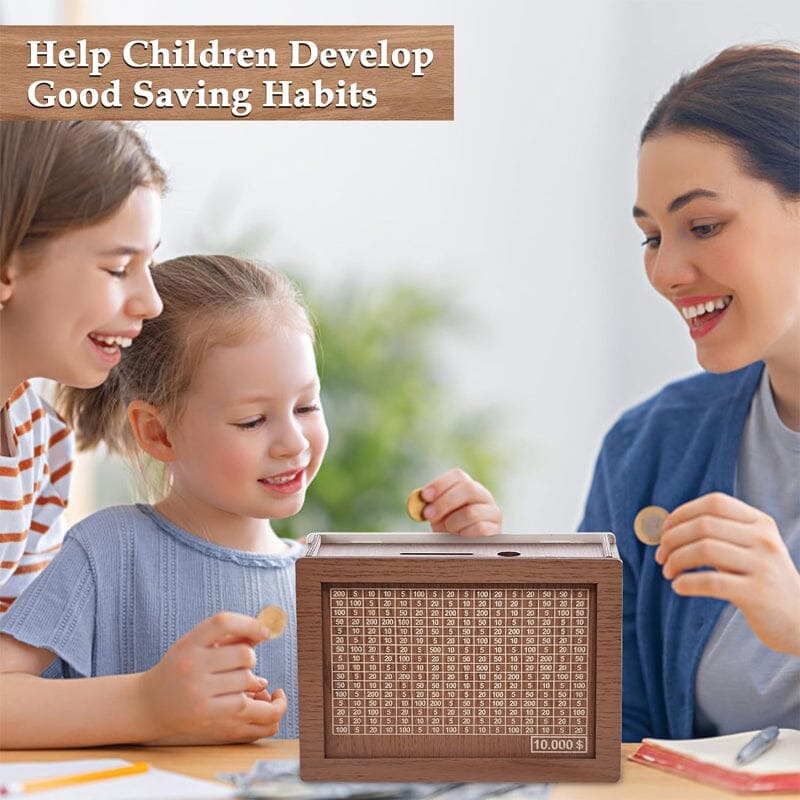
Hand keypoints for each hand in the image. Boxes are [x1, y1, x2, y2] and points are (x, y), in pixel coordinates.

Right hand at [138, 612, 286, 743]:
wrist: (148, 705)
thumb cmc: (180, 670)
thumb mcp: (195, 646)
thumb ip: (226, 638)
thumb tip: (262, 633)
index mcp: (189, 643)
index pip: (222, 622)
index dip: (249, 624)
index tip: (265, 632)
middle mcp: (192, 665)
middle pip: (242, 653)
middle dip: (251, 658)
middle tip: (245, 664)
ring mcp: (198, 691)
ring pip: (246, 679)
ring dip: (253, 680)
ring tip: (247, 682)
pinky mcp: (205, 714)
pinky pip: (243, 704)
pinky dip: (254, 699)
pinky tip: (256, 696)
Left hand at [420, 468, 501, 536]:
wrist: (466, 545)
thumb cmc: (449, 525)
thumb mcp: (438, 513)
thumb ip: (430, 505)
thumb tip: (419, 502)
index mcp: (466, 485)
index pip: (457, 475)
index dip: (440, 484)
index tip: (425, 496)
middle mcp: (482, 494)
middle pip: (467, 488)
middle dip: (444, 502)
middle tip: (429, 514)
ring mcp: (492, 510)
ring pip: (471, 512)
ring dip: (453, 523)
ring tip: (448, 529)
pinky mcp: (495, 528)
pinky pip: (479, 529)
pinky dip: (464, 533)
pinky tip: (461, 535)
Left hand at [656, 492, 799, 654]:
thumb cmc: (763, 581)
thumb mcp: (751, 549)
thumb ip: (720, 534)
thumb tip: (669, 528)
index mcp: (760, 523)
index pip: (714, 503)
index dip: (682, 513)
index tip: (664, 530)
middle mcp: (763, 539)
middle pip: (703, 525)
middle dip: (672, 539)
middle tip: (660, 556)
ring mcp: (762, 566)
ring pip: (704, 550)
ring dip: (675, 560)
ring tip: (668, 572)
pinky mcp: (757, 593)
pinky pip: (711, 582)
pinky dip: (687, 583)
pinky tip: (678, 587)